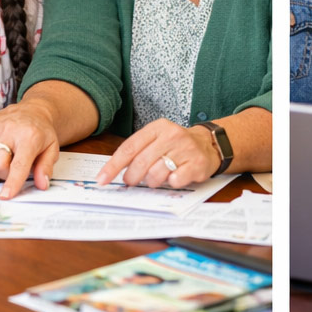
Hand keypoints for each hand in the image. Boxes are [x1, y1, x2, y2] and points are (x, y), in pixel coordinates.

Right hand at [0, 99, 60, 199]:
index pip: (18, 164)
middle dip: (4, 175)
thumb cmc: (40, 132)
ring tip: (5, 160)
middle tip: (14, 168)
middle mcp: (7, 131)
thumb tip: (42, 184)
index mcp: (29, 136)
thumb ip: (46, 167)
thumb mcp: (51, 148)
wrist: (30, 111)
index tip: (5, 195)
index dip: (12, 182)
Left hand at [96, 119, 221, 188]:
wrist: (208, 144)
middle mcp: (172, 135)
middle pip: (140, 163)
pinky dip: (170, 183)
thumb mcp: (157, 139)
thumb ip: (138, 151)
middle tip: (131, 182)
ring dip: (152, 182)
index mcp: (158, 127)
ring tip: (158, 177)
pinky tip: (174, 177)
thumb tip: (112, 172)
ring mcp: (185, 149)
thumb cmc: (176, 145)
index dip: (113, 166)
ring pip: (155, 174)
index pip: (129, 148)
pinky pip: (174, 181)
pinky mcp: (197, 164)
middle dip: (132, 177)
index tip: (102, 179)